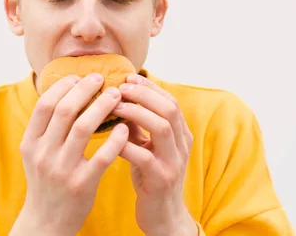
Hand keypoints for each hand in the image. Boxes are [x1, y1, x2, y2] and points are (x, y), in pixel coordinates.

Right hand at [11, 73, 128, 235]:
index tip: (80, 76)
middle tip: (101, 79)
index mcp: (30, 143)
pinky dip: (115, 139)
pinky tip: (125, 128)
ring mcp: (62, 170)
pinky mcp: (82, 185)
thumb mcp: (37, 154)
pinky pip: (102, 156)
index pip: (45, 104)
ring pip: (83, 128)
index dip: (64, 86)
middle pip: (64, 111)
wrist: (47, 223)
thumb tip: (66, 90)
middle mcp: (43, 154)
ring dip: (102, 107)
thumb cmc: (47, 181)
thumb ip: (47, 127)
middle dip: (85, 90)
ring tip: (116, 95)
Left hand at [113, 74, 196, 235]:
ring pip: (162, 127)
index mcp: (181, 134)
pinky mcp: (162, 179)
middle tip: (120, 88)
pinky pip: (145, 156)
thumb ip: (139, 126)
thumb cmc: (152, 177)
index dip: (150, 87)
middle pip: (169, 108)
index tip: (127, 78)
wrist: (163, 216)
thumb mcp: (149, 147)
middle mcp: (182, 145)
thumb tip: (119, 99)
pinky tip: (112, 139)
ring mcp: (174, 162)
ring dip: (137, 113)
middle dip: (144, 94)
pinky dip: (127, 144)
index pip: (170, 101)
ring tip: (115, 107)